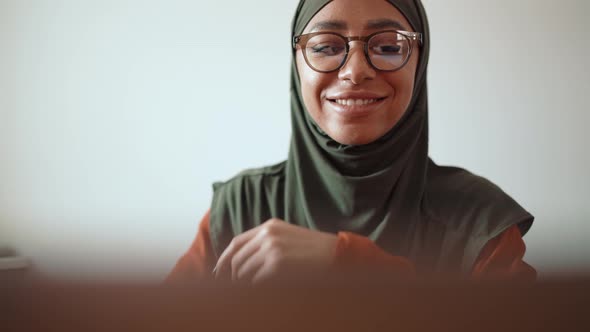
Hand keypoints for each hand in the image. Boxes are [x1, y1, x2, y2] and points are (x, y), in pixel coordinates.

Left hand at [213, 218, 337, 283]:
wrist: (336, 253)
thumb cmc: (314, 250)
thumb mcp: (288, 236)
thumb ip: (267, 241)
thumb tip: (242, 260)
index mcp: (269, 226)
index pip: (236, 242)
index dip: (224, 259)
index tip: (218, 272)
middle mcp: (267, 234)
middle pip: (237, 258)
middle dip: (232, 275)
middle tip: (231, 287)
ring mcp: (272, 249)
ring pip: (244, 271)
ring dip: (243, 284)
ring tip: (249, 290)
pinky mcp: (277, 264)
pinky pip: (256, 281)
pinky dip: (254, 288)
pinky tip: (260, 291)